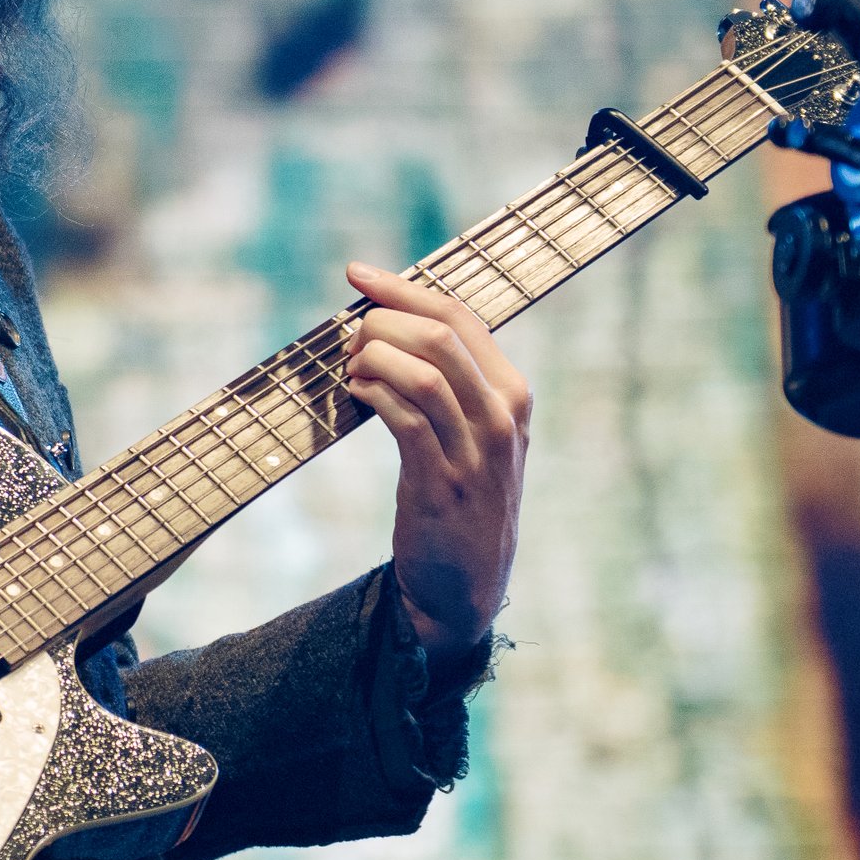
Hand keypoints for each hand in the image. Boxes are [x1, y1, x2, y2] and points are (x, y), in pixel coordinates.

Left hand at [343, 262, 528, 659]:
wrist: (464, 586)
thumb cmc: (460, 499)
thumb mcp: (475, 435)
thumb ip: (451, 384)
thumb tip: (389, 326)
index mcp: (513, 393)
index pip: (462, 315)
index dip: (404, 287)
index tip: (357, 273)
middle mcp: (503, 416)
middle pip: (439, 334)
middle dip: (381, 322)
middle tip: (346, 339)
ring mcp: (476, 450)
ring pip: (421, 371)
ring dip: (371, 358)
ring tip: (348, 368)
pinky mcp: (442, 482)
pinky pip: (404, 418)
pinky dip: (372, 394)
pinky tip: (354, 393)